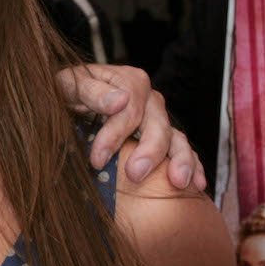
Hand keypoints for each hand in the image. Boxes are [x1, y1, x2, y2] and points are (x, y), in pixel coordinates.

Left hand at [55, 63, 204, 191]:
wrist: (70, 97)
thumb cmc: (67, 90)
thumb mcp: (69, 84)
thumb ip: (92, 91)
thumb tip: (121, 100)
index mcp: (130, 81)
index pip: (129, 111)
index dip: (115, 136)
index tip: (97, 159)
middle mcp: (150, 99)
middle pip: (157, 125)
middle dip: (148, 152)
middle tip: (134, 175)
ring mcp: (158, 118)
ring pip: (176, 138)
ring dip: (180, 160)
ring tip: (178, 183)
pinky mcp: (163, 136)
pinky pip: (182, 149)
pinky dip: (193, 165)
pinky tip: (197, 184)